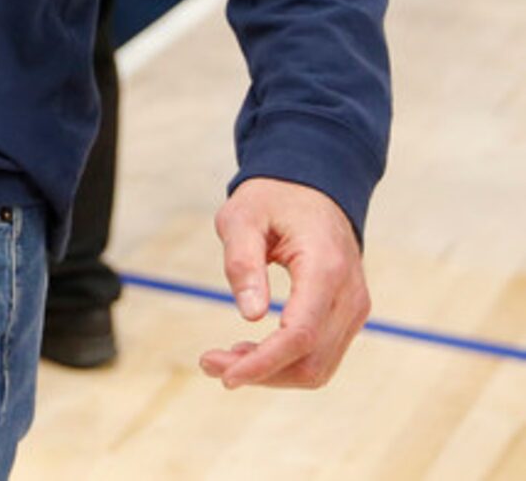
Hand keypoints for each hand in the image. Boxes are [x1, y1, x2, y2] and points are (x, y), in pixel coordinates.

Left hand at [198, 178, 370, 390]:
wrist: (314, 188)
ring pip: (319, 367)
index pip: (300, 335)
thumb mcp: (242, 217)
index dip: (264, 362)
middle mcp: (350, 296)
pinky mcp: (347, 316)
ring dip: (271, 372)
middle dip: (260, 372)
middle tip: (208, 362)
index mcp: (326, 269)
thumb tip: (251, 316)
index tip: (225, 374)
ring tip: (223, 359)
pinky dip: (285, 362)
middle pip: (310, 360)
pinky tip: (249, 350)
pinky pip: (321, 354)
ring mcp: (354, 309)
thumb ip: (243, 262)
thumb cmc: (273, 200)